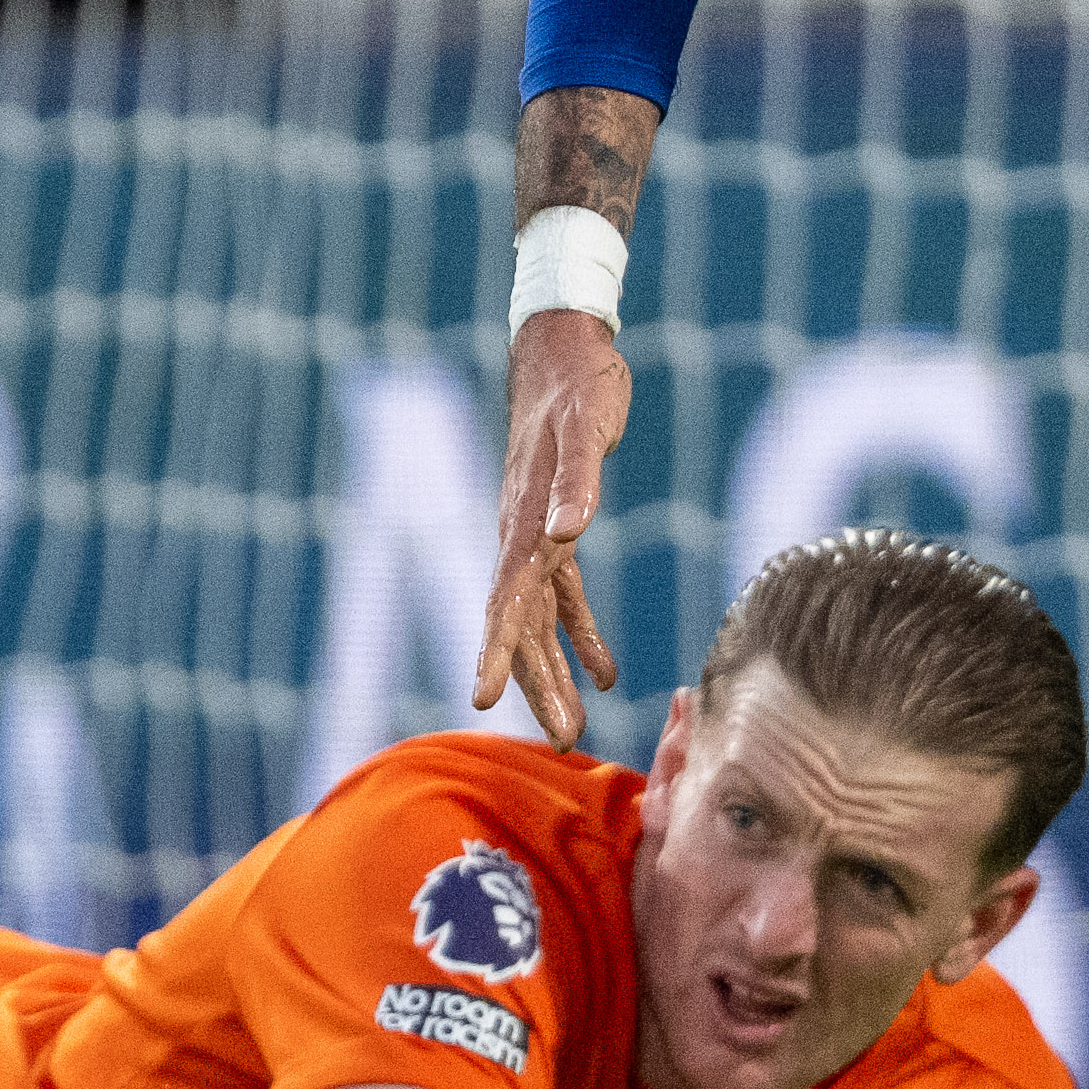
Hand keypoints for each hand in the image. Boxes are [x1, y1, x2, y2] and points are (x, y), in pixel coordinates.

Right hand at [478, 307, 629, 742]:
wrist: (565, 349)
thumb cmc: (577, 386)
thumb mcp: (586, 428)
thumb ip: (578, 480)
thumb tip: (570, 531)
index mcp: (523, 523)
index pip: (503, 600)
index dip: (494, 650)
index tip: (482, 697)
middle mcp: (522, 538)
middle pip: (521, 627)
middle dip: (537, 685)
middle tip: (561, 739)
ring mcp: (537, 537)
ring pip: (540, 622)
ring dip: (557, 674)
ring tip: (576, 727)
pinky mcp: (561, 529)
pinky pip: (566, 597)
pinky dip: (584, 635)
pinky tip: (606, 672)